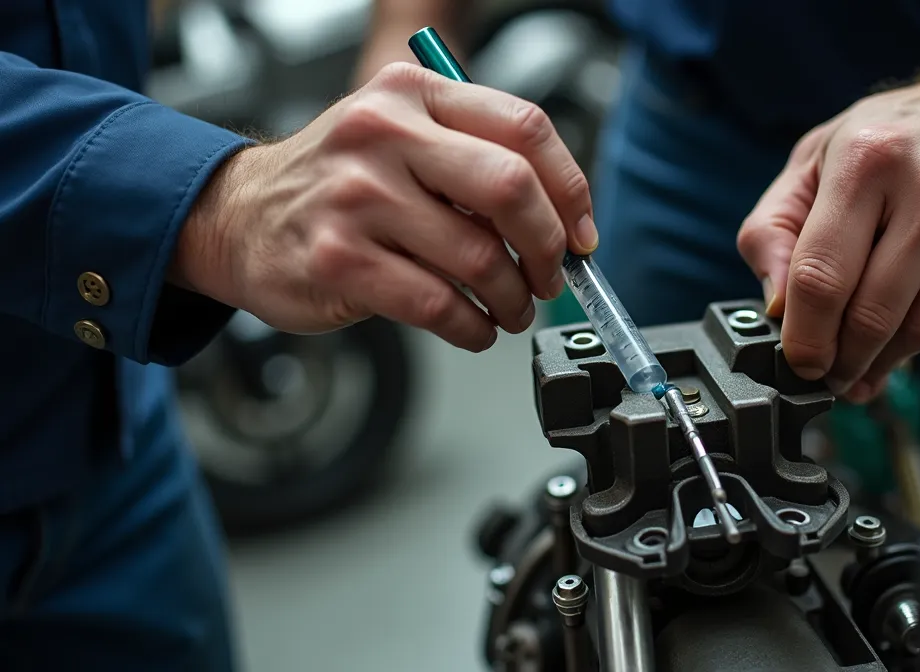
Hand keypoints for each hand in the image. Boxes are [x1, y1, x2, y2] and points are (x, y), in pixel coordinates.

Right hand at [177, 63, 596, 351]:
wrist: (237, 216)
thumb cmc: (336, 181)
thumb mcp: (401, 134)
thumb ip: (476, 156)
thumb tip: (564, 222)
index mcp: (413, 94)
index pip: (525, 128)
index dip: (570, 189)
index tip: (582, 233)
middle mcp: (384, 134)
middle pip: (512, 188)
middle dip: (549, 247)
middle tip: (551, 276)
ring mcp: (358, 197)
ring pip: (480, 258)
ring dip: (514, 298)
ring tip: (511, 308)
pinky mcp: (340, 261)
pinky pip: (440, 305)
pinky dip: (474, 328)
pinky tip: (474, 327)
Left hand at [737, 66, 919, 402]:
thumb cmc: (901, 138)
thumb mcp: (819, 158)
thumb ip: (776, 229)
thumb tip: (776, 308)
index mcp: (869, 156)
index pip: (821, 275)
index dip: (804, 338)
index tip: (800, 365)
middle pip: (873, 315)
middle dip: (845, 360)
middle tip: (835, 375)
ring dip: (893, 356)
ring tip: (875, 353)